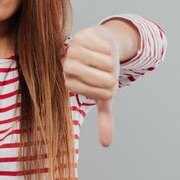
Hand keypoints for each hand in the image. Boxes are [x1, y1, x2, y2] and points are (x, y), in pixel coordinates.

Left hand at [63, 25, 120, 146]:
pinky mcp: (83, 35)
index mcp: (69, 82)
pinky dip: (109, 49)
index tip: (104, 85)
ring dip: (111, 63)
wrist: (99, 43)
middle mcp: (68, 66)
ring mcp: (74, 50)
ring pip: (107, 63)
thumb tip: (106, 144)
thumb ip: (104, 117)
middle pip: (104, 79)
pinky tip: (102, 49)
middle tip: (108, 73)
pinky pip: (106, 48)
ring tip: (105, 61)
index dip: (106, 90)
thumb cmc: (100, 72)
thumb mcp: (103, 95)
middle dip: (112, 77)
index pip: (98, 94)